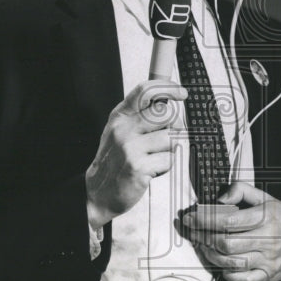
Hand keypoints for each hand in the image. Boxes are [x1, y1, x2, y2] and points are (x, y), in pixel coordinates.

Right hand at [85, 80, 186, 226]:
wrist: (98, 192)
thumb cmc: (114, 160)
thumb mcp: (120, 130)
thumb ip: (139, 115)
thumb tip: (168, 101)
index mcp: (120, 116)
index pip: (146, 91)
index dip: (168, 88)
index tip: (181, 93)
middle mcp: (124, 129)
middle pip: (166, 114)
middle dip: (173, 127)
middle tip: (165, 139)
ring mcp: (130, 148)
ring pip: (171, 138)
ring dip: (169, 150)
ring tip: (155, 157)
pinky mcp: (138, 166)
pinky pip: (169, 159)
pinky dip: (166, 166)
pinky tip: (152, 169)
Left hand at [180, 181, 280, 280]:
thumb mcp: (266, 198)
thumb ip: (241, 191)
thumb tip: (219, 199)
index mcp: (266, 217)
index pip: (229, 220)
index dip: (205, 219)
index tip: (191, 218)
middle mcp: (267, 240)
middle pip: (226, 243)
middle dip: (203, 237)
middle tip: (192, 232)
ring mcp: (268, 260)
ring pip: (230, 262)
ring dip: (210, 254)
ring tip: (201, 245)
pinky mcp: (268, 275)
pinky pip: (242, 279)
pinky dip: (226, 272)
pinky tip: (219, 262)